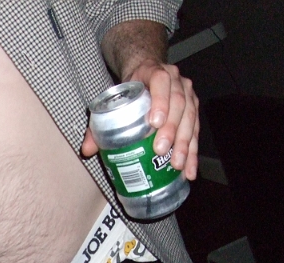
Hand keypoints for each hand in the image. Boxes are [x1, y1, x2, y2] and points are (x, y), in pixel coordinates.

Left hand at [82, 61, 198, 180]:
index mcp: (154, 73)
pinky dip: (192, 151)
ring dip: (185, 144)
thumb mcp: (115, 99)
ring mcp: (188, 94)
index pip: (160, 82)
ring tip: (177, 165)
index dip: (160, 101)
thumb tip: (87, 150)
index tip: (154, 122)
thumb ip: (98, 123)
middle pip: (178, 104)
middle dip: (171, 130)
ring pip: (190, 118)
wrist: (147, 74)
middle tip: (161, 150)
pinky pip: (196, 131)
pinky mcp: (193, 110)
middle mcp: (176, 81)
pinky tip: (189, 169)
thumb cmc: (130, 90)